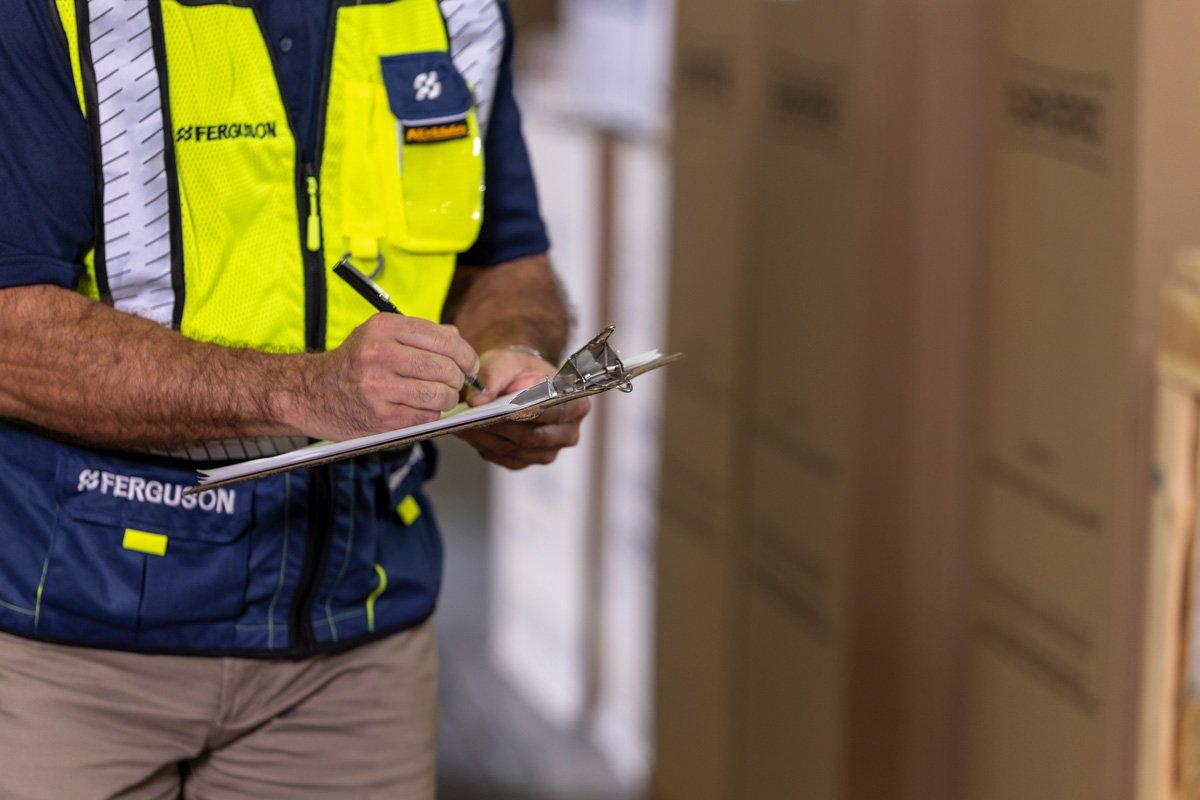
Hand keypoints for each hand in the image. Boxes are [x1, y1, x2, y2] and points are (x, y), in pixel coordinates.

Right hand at [283, 314, 478, 440]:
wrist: (310, 393)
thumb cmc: (353, 364)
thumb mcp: (380, 336)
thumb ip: (421, 334)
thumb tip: (459, 340)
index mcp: (383, 328)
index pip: (444, 339)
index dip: (465, 354)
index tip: (469, 364)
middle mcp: (379, 354)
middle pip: (445, 368)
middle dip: (459, 378)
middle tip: (455, 383)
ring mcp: (379, 388)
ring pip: (440, 395)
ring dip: (447, 399)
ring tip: (439, 397)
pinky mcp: (381, 417)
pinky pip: (425, 417)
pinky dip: (429, 415)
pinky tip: (418, 409)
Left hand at [457, 347, 590, 469]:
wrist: (517, 383)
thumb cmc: (518, 370)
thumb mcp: (506, 362)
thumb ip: (492, 376)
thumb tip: (476, 402)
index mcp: (575, 404)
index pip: (556, 413)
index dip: (532, 412)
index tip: (508, 408)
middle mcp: (567, 433)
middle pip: (534, 437)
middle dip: (503, 427)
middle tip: (475, 418)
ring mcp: (547, 452)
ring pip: (515, 450)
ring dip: (489, 438)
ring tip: (464, 424)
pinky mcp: (525, 461)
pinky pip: (503, 458)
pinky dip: (484, 446)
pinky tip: (468, 432)